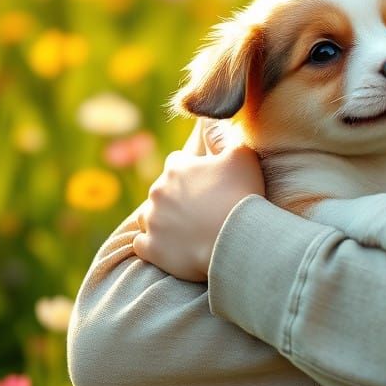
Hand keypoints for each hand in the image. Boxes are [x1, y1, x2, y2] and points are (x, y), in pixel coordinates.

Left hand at [132, 142, 264, 281]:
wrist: (236, 238)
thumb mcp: (243, 157)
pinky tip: (171, 247)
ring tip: (183, 230)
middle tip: (199, 209)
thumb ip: (227, 142)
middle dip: (176, 197)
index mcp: (176, 168)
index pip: (176, 162)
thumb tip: (218, 137)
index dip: (191, 171)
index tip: (205, 183)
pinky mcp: (151, 248)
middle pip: (161, 190)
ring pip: (147, 216)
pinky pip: (142, 244)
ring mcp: (151, 221)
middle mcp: (158, 191)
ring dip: (161, 220)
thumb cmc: (241, 195)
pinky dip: (154, 245)